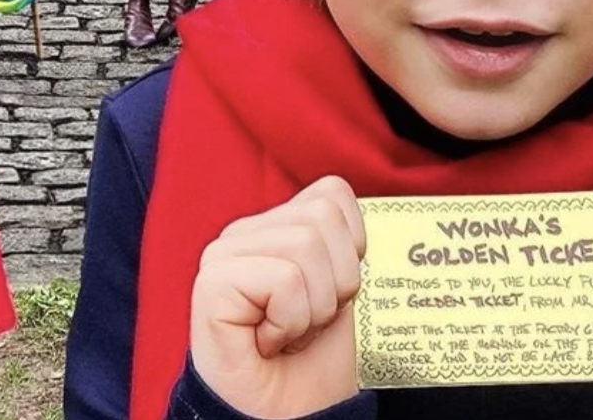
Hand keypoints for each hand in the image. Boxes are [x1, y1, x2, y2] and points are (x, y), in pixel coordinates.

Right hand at [190, 176, 364, 418]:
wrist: (288, 416)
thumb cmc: (316, 360)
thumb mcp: (344, 290)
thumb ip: (348, 243)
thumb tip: (380, 213)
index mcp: (275, 225)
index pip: (332, 194)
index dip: (353, 249)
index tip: (330, 295)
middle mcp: (244, 233)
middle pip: (323, 218)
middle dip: (336, 282)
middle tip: (308, 321)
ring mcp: (223, 255)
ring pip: (306, 246)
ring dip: (314, 307)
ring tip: (290, 331)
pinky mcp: (212, 282)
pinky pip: (284, 280)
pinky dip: (291, 321)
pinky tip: (270, 341)